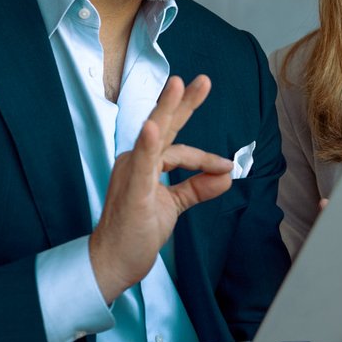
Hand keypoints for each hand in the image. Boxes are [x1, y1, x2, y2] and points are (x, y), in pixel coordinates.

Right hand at [89, 75, 233, 302]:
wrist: (114, 261)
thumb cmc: (137, 231)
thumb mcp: (173, 205)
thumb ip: (197, 188)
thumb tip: (226, 176)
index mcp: (146, 164)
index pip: (180, 150)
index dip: (205, 158)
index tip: (227, 167)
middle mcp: (136, 162)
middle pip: (163, 125)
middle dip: (183, 102)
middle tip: (202, 80)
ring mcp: (132, 174)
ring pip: (153, 137)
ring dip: (166, 110)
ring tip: (179, 85)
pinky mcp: (132, 191)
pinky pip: (141, 165)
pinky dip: (148, 144)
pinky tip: (153, 127)